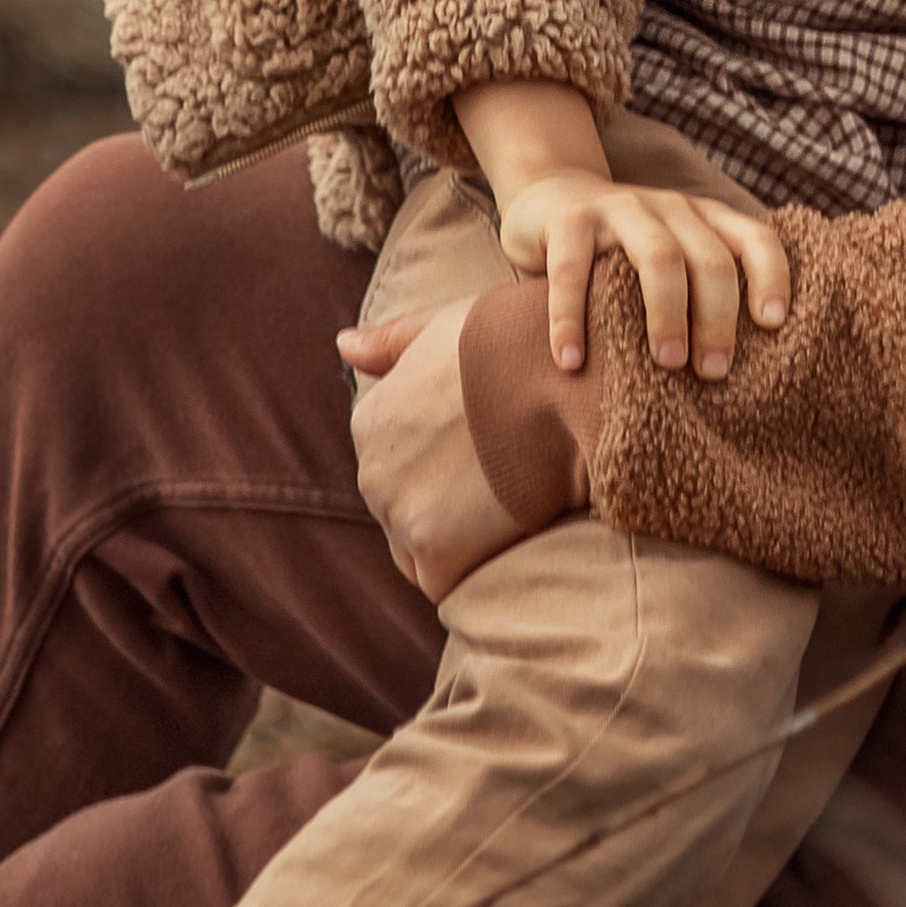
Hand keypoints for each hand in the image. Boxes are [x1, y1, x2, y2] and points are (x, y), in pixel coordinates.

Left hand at [335, 301, 523, 601]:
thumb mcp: (443, 325)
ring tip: (504, 502)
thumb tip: (342, 345)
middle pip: (401, 506)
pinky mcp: (435, 555)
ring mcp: (400, 515)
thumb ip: (390, 341)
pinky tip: (504, 532)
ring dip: (454, 539)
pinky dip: (471, 566)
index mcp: (370, 418)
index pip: (393, 460)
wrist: (563, 382)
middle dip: (443, 501)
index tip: (482, 448)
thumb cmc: (514, 344)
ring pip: (417, 548)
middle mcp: (371, 470)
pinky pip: (443, 581)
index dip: (441, 459)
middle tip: (500, 477)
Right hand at [496, 163, 789, 378]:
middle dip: (718, 316)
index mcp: (704, 219)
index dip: (773, 276)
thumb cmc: (623, 248)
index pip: (756, 239)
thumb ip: (700, 287)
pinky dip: (571, 317)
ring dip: (668, 312)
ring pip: (658, 256)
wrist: (551, 192)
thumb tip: (732, 369)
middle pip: (710, 257)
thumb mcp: (672, 253)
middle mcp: (670, 208)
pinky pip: (572, 270)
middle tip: (714, 371)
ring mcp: (619, 209)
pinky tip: (570, 361)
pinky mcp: (568, 220)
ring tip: (668, 362)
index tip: (774, 324)